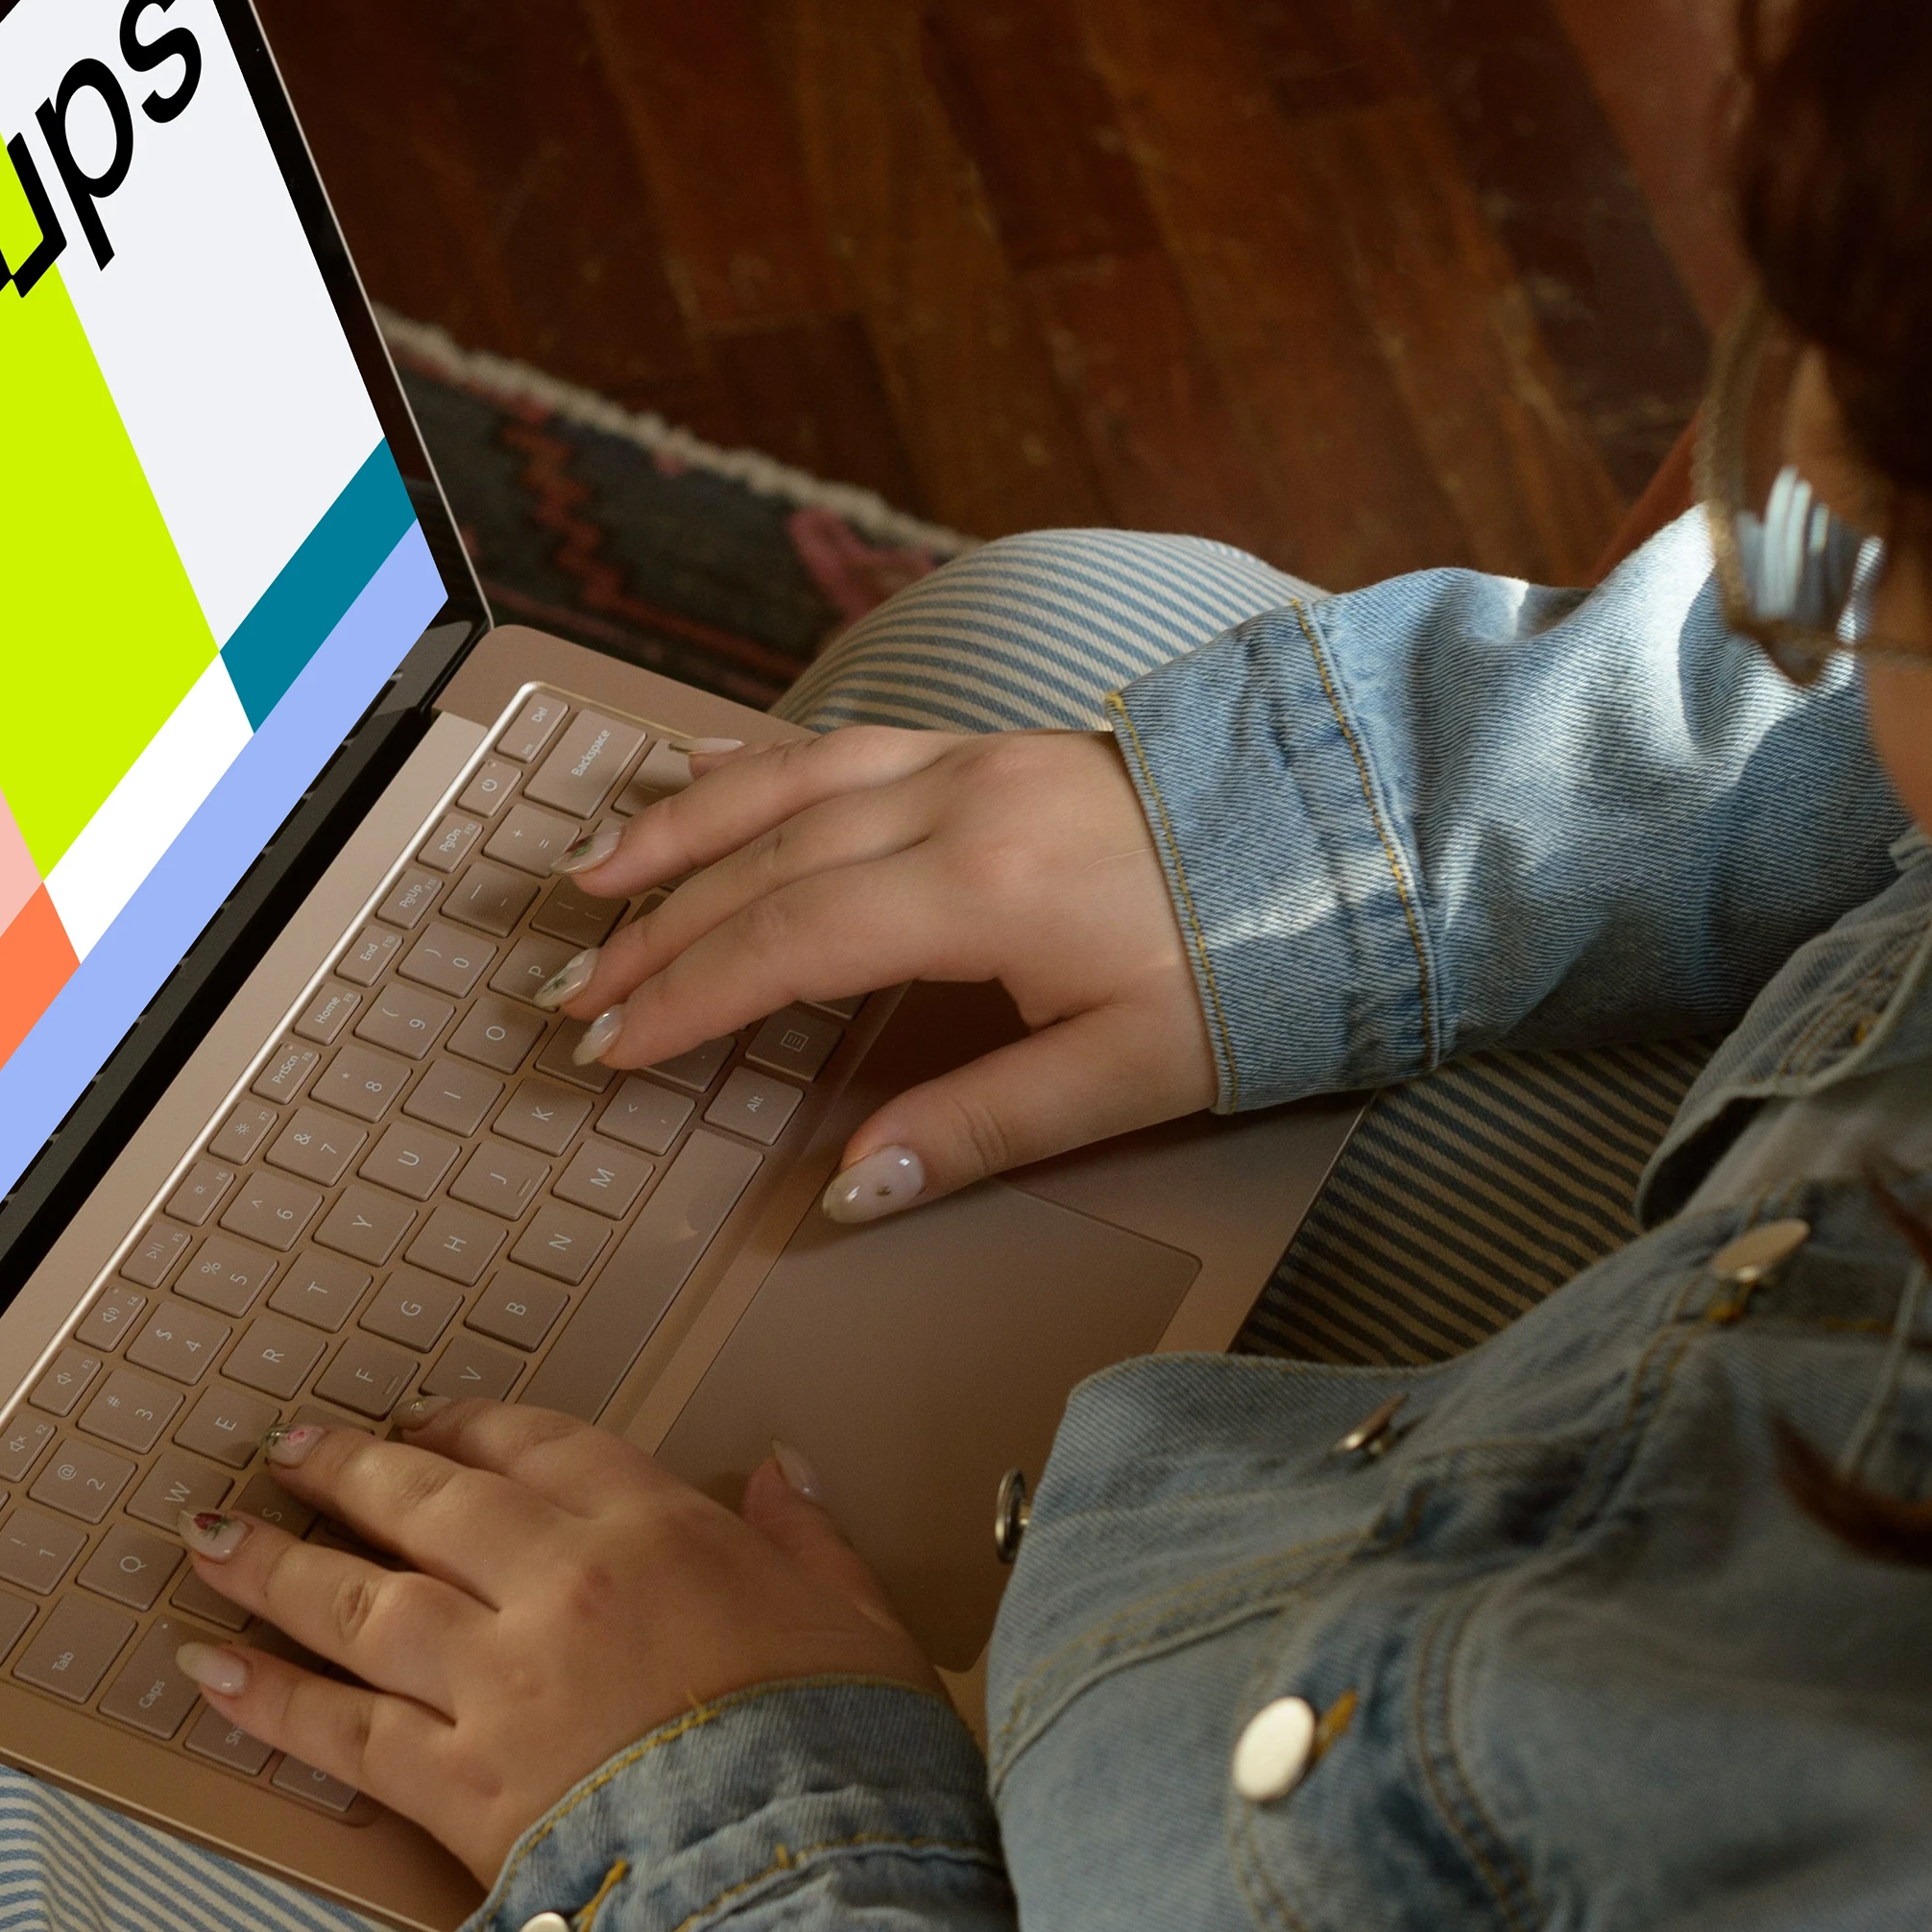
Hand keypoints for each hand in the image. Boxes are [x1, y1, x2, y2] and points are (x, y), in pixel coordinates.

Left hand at [162, 1402, 939, 1882]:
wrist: (805, 1887)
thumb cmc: (849, 1765)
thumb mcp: (862, 1629)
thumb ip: (812, 1542)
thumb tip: (782, 1471)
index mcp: (659, 1534)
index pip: (540, 1449)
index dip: (468, 1428)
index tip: (422, 1421)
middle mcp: (559, 1587)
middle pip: (426, 1507)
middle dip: (348, 1473)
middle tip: (289, 1451)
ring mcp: (497, 1685)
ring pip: (360, 1603)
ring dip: (275, 1566)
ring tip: (212, 1537)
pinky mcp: (457, 1788)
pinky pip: (340, 1731)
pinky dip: (267, 1697)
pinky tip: (208, 1670)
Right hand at [533, 729, 1214, 1219]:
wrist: (1357, 841)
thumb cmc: (1258, 967)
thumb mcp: (1128, 1076)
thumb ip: (979, 1128)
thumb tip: (853, 1187)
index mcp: (981, 890)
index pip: (787, 945)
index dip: (686, 1001)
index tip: (612, 1050)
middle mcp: (957, 804)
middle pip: (765, 866)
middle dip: (656, 932)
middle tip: (574, 995)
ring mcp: (973, 761)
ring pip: (788, 787)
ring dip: (681, 834)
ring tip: (594, 876)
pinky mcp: (996, 747)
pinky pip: (844, 743)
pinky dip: (758, 763)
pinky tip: (703, 772)